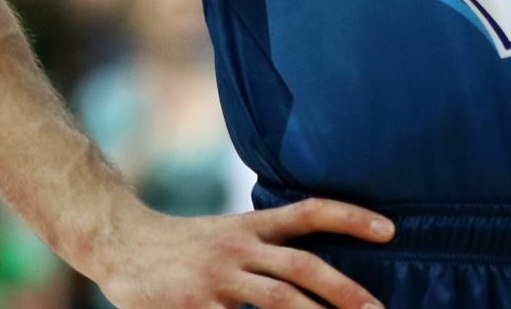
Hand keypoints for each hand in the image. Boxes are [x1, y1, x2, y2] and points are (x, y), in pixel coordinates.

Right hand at [91, 198, 396, 308]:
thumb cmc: (182, 247)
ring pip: (277, 300)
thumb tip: (314, 275)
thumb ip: (267, 248)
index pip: (310, 211)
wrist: (120, 243)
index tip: (390, 230)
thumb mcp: (229, 235)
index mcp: (252, 225)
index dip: (351, 218)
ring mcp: (217, 277)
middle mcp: (239, 246)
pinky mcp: (194, 305)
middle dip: (344, 290)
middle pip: (302, 265)